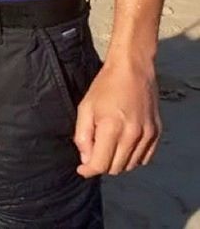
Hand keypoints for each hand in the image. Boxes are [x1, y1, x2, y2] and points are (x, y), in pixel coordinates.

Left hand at [74, 59, 160, 176]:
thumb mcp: (85, 106)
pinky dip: (132, 157)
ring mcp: (147, 135)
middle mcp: (132, 135)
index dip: (88, 170)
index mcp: (111, 127)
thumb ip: (82, 135)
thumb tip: (86, 160)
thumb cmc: (105, 86)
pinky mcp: (156, 133)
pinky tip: (124, 143)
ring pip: (130, 166)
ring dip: (117, 161)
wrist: (132, 69)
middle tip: (95, 150)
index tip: (82, 168)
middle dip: (102, 164)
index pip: (101, 164)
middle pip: (116, 168)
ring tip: (109, 144)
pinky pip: (144, 158)